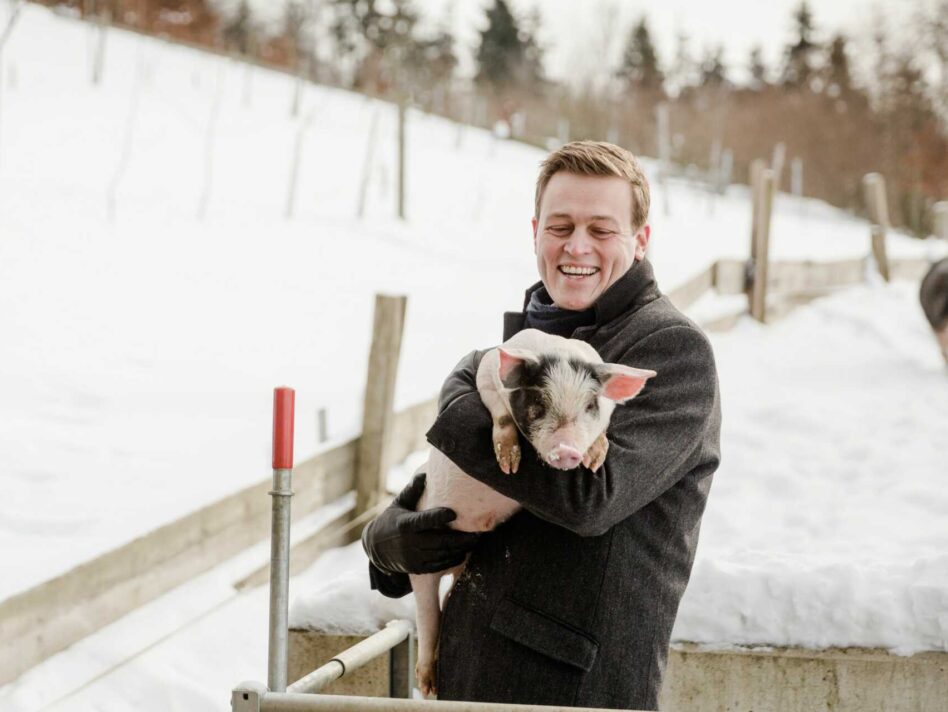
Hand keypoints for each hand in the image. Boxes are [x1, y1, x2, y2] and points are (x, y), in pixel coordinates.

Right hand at [362, 471, 479, 574]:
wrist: (376, 548)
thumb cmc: (391, 520)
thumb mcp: (398, 504)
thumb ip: (412, 491)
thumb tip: (425, 474)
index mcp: (404, 524)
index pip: (424, 520)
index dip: (439, 516)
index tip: (454, 512)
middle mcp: (409, 542)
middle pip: (439, 541)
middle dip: (460, 538)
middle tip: (477, 532)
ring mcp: (413, 557)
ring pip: (441, 555)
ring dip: (459, 550)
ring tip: (474, 542)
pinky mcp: (417, 568)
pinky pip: (438, 566)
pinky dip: (452, 560)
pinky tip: (462, 553)